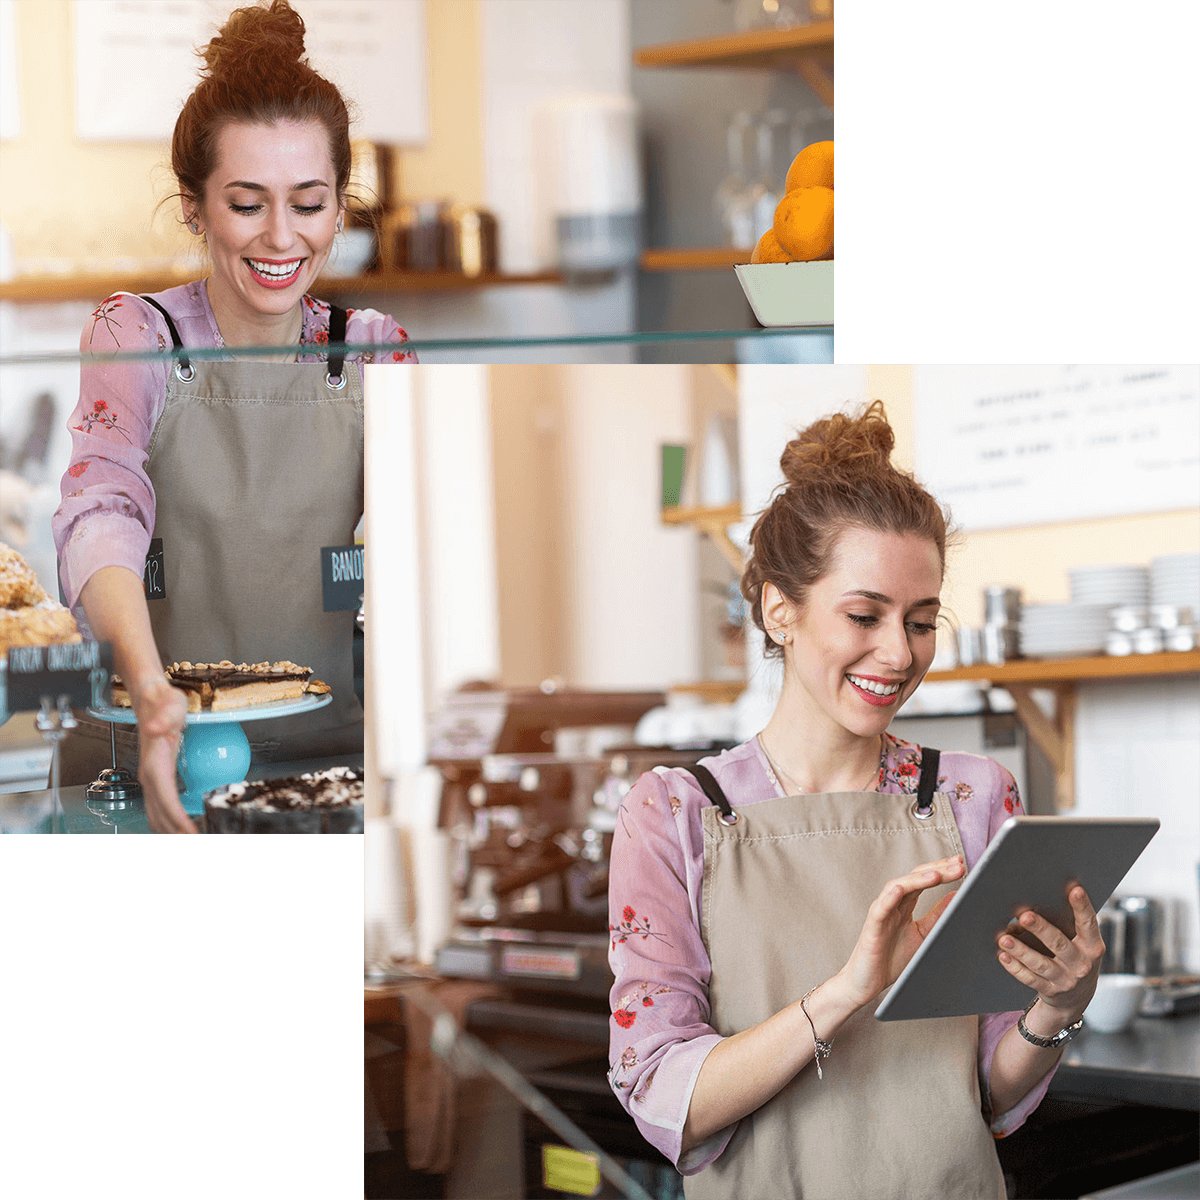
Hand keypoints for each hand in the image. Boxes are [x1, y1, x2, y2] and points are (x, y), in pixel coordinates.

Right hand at [132, 677, 195, 833]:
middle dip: (175, 830)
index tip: (190, 831)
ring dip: (171, 829)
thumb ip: (165, 716)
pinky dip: (170, 820)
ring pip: (156, 814)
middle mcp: (149, 775)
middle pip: (159, 814)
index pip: (165, 799)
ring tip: (192, 834)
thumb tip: (155, 727)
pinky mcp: (157, 778)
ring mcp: (151, 778)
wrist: (150, 699)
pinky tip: (183, 825)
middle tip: (197, 836)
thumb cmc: (163, 702)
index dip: (177, 819)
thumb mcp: (170, 705)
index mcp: (154, 764)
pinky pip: (160, 806)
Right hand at [836, 854, 964, 1007]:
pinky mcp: (872, 926)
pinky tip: (899, 888)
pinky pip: (880, 908)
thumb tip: (956, 897)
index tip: (960, 863)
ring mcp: (881, 912)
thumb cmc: (890, 959)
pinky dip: (889, 897)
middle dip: (936, 869)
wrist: (866, 982)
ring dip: (917, 879)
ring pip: (897, 887)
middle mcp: (892, 904)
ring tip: (937, 874)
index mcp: (904, 905)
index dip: (941, 870)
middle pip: (913, 878)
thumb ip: (937, 916)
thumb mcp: (923, 935)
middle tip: (958, 864)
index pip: (923, 880)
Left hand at [997, 884, 1102, 1018]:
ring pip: (1040, 963)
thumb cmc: (1076, 958)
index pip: (1089, 924)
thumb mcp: (1082, 944)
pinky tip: (1003, 956)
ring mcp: (1065, 980)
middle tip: (1025, 916)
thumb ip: (1067, 926)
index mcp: (1092, 947)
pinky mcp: (1050, 990)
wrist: (1077, 998)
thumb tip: (1031, 908)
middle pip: (1059, 944)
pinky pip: (1029, 979)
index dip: (1082, 907)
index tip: (1075, 890)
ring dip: (1021, 950)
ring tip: (1004, 939)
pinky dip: (1015, 967)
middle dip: (1041, 929)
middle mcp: (1081, 964)